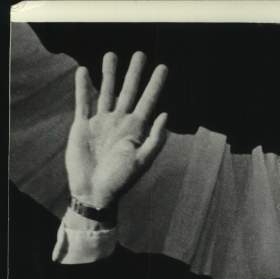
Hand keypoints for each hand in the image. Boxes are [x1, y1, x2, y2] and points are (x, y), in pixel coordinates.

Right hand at [66, 52, 168, 208]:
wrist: (94, 192)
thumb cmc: (121, 181)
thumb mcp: (142, 161)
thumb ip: (155, 139)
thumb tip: (166, 115)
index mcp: (136, 130)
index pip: (148, 101)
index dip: (156, 84)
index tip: (163, 67)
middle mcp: (120, 123)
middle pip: (128, 91)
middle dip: (134, 73)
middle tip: (140, 54)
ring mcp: (101, 123)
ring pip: (106, 92)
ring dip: (109, 74)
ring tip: (111, 55)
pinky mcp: (83, 126)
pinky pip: (83, 102)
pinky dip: (83, 87)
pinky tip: (84, 72)